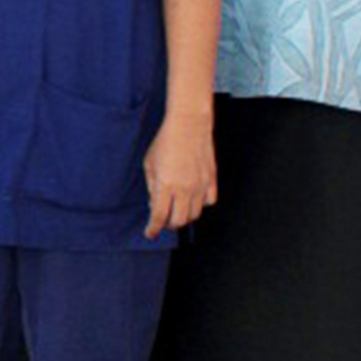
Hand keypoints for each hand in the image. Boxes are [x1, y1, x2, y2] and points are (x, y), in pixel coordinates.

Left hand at [143, 111, 216, 238]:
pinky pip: (209, 202)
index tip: (150, 234)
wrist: (189, 126)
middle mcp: (184, 189)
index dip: (153, 229)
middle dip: (168, 225)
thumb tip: (154, 205)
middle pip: (179, 221)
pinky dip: (200, 205)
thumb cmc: (165, 142)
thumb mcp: (149, 164)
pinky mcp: (212, 180)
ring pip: (194, 214)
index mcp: (166, 185)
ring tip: (176, 210)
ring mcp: (200, 185)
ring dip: (184, 216)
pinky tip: (192, 200)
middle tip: (162, 221)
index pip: (159, 216)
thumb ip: (152, 187)